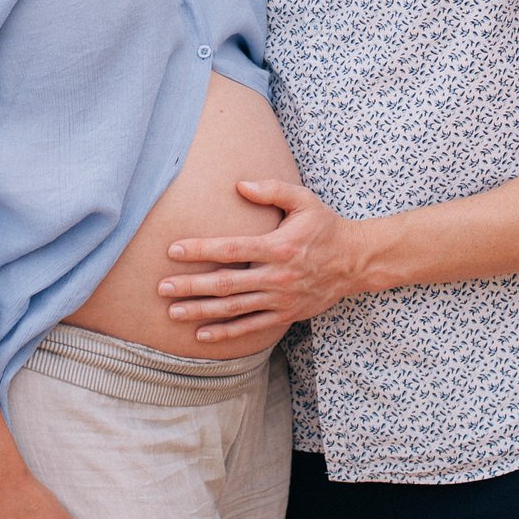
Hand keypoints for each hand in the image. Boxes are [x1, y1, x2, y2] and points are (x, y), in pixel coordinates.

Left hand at [159, 181, 377, 343]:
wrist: (356, 261)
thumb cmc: (326, 227)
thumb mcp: (305, 201)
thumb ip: (273, 189)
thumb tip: (240, 185)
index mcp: (278, 246)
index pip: (231, 249)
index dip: (200, 250)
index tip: (173, 250)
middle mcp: (277, 276)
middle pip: (226, 283)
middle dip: (191, 286)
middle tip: (161, 287)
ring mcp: (281, 299)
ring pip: (234, 308)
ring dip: (201, 311)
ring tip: (173, 312)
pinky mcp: (285, 315)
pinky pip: (251, 327)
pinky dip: (226, 332)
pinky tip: (202, 334)